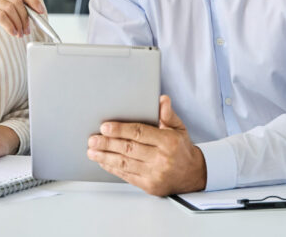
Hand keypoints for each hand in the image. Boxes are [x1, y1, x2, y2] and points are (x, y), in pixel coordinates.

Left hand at [86, 95, 206, 195]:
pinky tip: (103, 161)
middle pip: (129, 149)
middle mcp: (161, 158)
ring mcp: (155, 174)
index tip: (105, 127)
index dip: (120, 129)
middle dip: (108, 143)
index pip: (140, 133)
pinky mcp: (150, 186)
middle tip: (93, 139)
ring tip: (92, 151)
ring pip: (125, 163)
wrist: (193, 175)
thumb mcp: (179, 128)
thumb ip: (167, 114)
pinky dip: (113, 168)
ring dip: (105, 157)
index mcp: (168, 141)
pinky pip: (127, 175)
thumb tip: (162, 99)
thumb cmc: (181, 148)